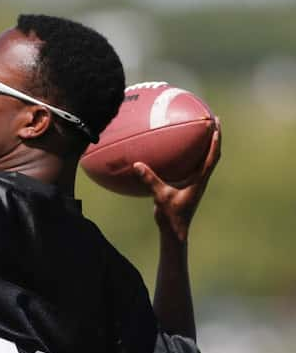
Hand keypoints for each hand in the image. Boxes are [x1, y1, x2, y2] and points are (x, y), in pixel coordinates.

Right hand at [133, 117, 221, 242]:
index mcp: (199, 180)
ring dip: (208, 146)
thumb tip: (137, 165)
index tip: (215, 125)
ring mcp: (197, 184)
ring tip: (204, 132)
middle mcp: (201, 180)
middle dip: (216, 138)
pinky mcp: (190, 187)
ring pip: (206, 161)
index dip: (215, 140)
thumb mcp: (159, 196)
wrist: (176, 231)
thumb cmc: (170, 215)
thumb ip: (150, 179)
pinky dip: (193, 157)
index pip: (211, 157)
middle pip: (213, 155)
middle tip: (214, 121)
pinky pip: (194, 168)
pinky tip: (183, 153)